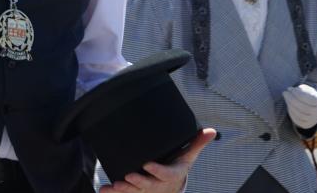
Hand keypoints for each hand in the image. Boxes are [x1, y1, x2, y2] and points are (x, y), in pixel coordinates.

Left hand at [99, 128, 216, 192]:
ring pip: (135, 192)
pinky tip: (104, 190)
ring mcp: (146, 190)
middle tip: (129, 176)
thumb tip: (212, 131)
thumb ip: (197, 144)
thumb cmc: (178, 166)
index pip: (165, 174)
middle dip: (138, 182)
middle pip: (148, 186)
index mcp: (171, 175)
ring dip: (124, 189)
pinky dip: (113, 192)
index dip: (156, 170)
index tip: (147, 164)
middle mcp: (158, 185)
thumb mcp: (188, 157)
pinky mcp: (136, 191)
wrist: (170, 186)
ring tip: (114, 185)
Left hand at [282, 84, 316, 129]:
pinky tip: (288, 105)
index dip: (297, 93)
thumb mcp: (308, 90)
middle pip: (304, 107)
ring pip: (300, 114)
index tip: (290, 88)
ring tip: (286, 98)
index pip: (309, 98)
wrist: (315, 109)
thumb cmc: (309, 96)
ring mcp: (313, 120)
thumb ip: (301, 89)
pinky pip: (297, 120)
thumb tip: (291, 90)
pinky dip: (291, 112)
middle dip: (292, 99)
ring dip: (290, 105)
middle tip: (285, 93)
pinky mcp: (306, 125)